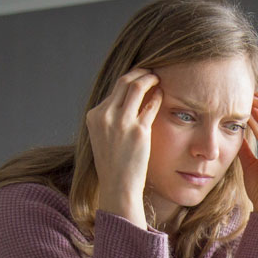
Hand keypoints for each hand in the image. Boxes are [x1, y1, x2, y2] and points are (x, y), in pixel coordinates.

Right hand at [86, 68, 162, 228]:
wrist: (117, 186)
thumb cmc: (114, 165)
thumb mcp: (103, 138)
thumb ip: (110, 119)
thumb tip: (125, 102)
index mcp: (94, 116)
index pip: (113, 89)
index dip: (129, 79)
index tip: (139, 77)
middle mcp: (105, 116)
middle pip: (124, 82)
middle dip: (140, 73)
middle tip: (152, 71)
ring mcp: (121, 123)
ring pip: (137, 87)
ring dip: (150, 79)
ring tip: (158, 78)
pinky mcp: (138, 131)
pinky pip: (151, 105)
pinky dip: (158, 96)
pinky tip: (162, 95)